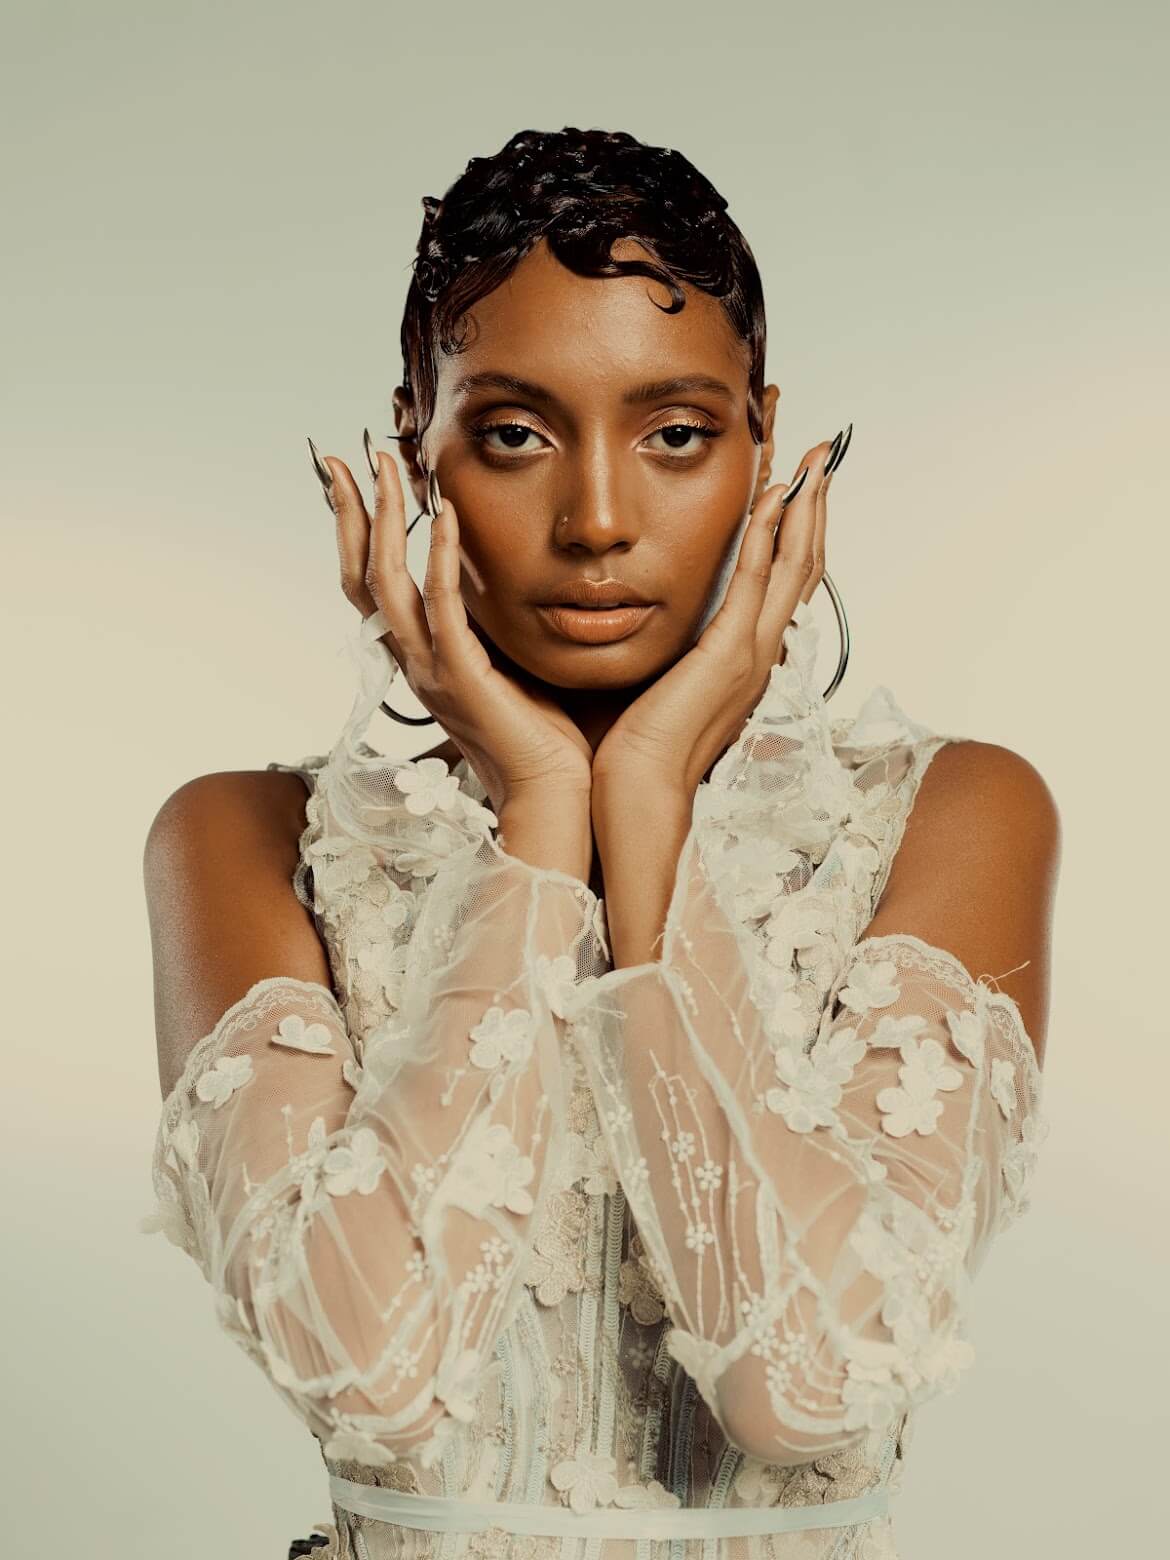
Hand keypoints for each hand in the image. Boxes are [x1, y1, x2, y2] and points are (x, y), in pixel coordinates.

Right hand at [317, 437, 594, 811]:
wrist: (554, 791)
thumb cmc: (543, 732)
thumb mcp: (507, 660)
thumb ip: (490, 618)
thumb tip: (499, 569)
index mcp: (420, 656)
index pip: (372, 583)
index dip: (358, 530)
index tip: (356, 476)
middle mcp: (413, 661)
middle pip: (359, 575)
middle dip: (350, 511)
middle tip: (342, 455)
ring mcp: (430, 671)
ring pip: (385, 584)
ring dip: (385, 520)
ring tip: (386, 465)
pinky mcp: (461, 678)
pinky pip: (440, 609)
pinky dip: (438, 559)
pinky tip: (445, 515)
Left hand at [591, 434, 842, 806]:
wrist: (639, 791)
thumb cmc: (640, 745)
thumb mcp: (664, 679)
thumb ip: (673, 643)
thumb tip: (651, 609)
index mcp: (749, 658)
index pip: (784, 582)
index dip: (797, 530)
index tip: (798, 484)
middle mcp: (763, 652)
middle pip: (805, 565)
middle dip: (814, 506)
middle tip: (823, 456)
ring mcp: (752, 654)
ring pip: (795, 567)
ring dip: (805, 509)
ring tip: (814, 463)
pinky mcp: (729, 655)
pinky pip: (755, 584)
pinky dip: (768, 538)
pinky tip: (772, 499)